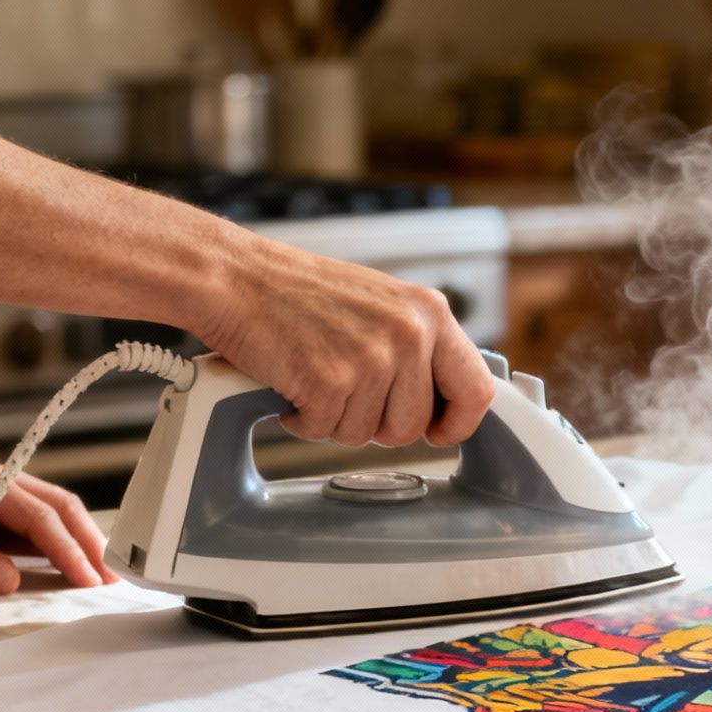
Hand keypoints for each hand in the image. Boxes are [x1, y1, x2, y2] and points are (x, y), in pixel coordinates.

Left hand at [0, 450, 114, 593]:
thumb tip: (10, 581)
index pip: (36, 515)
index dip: (67, 550)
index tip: (89, 580)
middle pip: (55, 506)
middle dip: (87, 541)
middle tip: (111, 578)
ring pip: (44, 513)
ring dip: (73, 542)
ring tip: (97, 575)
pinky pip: (21, 524)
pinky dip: (48, 544)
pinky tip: (60, 566)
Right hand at [193, 238, 494, 446]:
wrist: (235, 278)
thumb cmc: (297, 291)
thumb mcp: (382, 305)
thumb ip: (417, 346)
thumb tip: (443, 398)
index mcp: (429, 313)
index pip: (476, 389)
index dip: (458, 422)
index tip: (440, 431)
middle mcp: (409, 334)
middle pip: (413, 425)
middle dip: (378, 423)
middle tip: (346, 392)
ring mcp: (371, 359)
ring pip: (368, 434)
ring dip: (336, 419)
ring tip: (315, 375)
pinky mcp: (331, 382)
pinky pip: (325, 432)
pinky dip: (303, 419)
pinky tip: (292, 383)